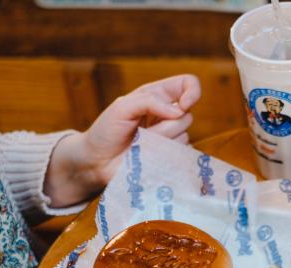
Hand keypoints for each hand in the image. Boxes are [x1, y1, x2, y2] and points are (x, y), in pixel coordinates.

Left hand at [44, 74, 201, 207]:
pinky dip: (166, 156)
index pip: (188, 84)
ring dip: (161, 142)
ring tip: (141, 145)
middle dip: (166, 125)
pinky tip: (149, 157)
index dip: (193, 92)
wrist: (97, 161)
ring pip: (185, 137)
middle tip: (142, 130)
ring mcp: (172, 138)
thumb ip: (149, 101)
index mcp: (158, 96)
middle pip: (188, 116)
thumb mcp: (122, 107)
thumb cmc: (106, 130)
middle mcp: (168, 115)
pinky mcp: (172, 158)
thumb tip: (179, 111)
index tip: (183, 104)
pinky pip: (183, 156)